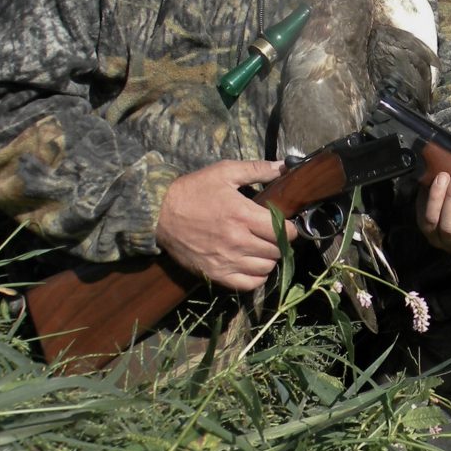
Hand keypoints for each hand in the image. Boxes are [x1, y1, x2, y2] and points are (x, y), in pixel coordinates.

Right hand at [155, 160, 297, 290]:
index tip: (287, 224)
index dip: (290, 228)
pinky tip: (253, 265)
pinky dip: (256, 277)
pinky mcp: (215, 274)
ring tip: (263, 248)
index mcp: (244, 215)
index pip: (283, 230)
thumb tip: (283, 165)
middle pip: (277, 250)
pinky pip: (248, 284)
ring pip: (266, 268)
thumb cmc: (193, 190)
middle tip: (273, 235)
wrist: (160, 213)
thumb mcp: (224, 172)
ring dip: (269, 259)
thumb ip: (256, 169)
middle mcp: (238, 241)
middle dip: (280, 242)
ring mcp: (227, 260)